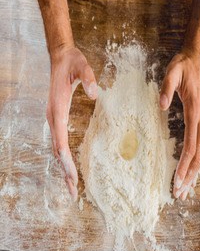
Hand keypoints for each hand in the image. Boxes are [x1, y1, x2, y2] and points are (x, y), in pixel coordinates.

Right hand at [47, 47, 97, 201]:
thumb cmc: (72, 62)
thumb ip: (88, 78)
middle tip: (72, 193)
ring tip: (70, 187)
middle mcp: (52, 116)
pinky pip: (59, 141)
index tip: (72, 177)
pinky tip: (68, 165)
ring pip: (57, 148)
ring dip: (63, 167)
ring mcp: (53, 118)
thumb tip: (96, 94)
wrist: (60, 57)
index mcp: (57, 108)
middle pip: (57, 150)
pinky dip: (63, 157)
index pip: (60, 140)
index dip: (66, 160)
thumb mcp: (82, 66)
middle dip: (64, 171)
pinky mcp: (57, 117)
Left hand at [159, 52, 199, 200]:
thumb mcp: (172, 73)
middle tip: (180, 194)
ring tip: (185, 189)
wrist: (195, 61)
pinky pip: (199, 146)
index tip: (176, 182)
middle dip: (189, 176)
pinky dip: (195, 161)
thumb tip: (161, 106)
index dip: (184, 165)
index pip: (191, 146)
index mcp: (195, 112)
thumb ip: (166, 88)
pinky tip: (190, 170)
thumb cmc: (183, 68)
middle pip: (198, 155)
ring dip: (193, 172)